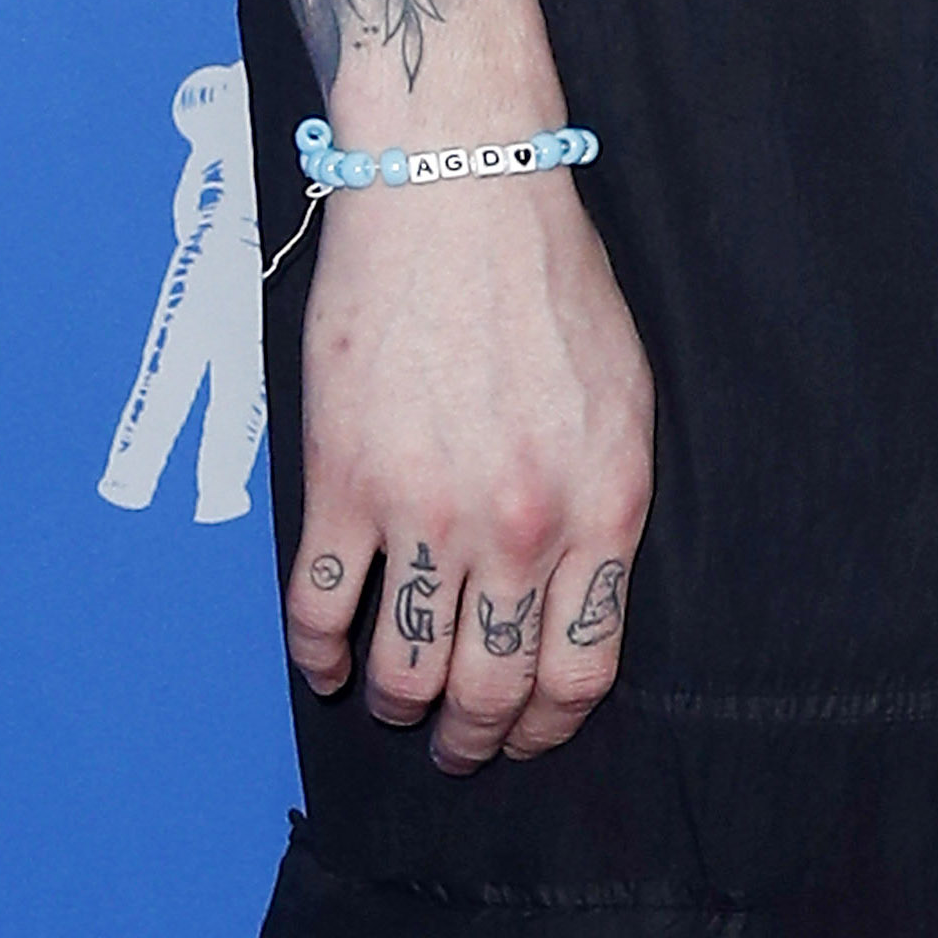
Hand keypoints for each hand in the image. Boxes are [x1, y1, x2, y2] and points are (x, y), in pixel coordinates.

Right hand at [281, 163, 654, 771]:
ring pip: (404, 668)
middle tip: (454, 748)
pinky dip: (316, 653)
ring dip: (395, 704)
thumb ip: (604, 505)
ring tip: (390, 702)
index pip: (579, 673)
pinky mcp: (344, 481)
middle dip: (471, 739)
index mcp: (602, 508)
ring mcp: (427, 510)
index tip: (524, 736)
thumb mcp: (622, 399)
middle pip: (490, 690)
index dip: (546, 726)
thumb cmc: (547, 280)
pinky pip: (320, 607)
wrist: (458, 189)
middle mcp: (520, 527)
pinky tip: (322, 659)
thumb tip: (576, 593)